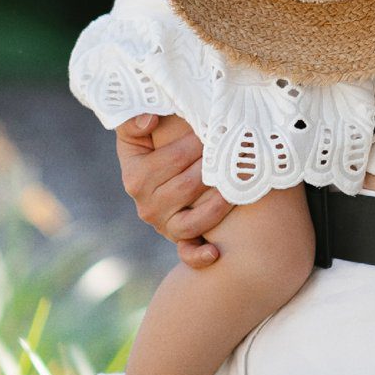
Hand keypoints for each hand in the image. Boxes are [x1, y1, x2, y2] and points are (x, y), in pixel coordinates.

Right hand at [114, 113, 230, 266]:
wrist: (161, 176)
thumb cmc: (155, 146)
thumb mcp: (137, 133)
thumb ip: (135, 120)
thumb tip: (149, 118)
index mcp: (135, 176)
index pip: (174, 158)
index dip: (199, 142)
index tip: (217, 128)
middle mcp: (146, 205)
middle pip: (189, 185)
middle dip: (215, 167)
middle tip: (238, 151)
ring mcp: (163, 225)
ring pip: (195, 217)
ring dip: (219, 201)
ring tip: (239, 183)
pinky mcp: (179, 240)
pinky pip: (188, 252)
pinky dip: (200, 255)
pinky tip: (215, 252)